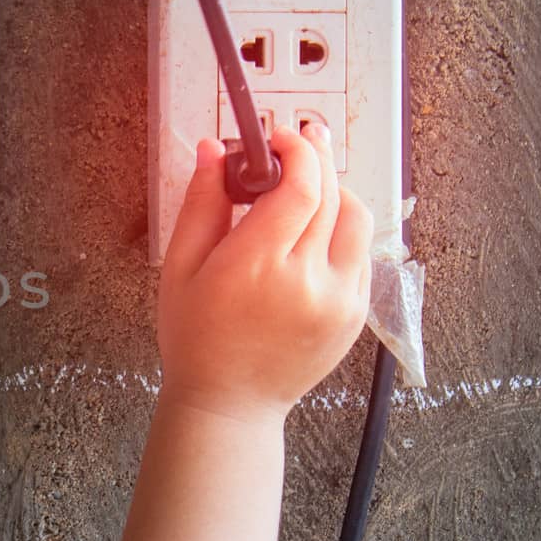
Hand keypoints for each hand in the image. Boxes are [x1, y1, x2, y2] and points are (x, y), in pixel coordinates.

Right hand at [157, 125, 372, 421]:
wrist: (230, 403)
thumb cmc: (195, 337)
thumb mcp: (180, 267)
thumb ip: (201, 203)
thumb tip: (215, 149)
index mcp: (257, 266)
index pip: (300, 186)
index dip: (296, 151)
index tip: (278, 138)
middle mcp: (308, 281)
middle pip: (331, 194)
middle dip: (315, 158)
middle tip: (297, 142)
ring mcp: (340, 299)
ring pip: (356, 218)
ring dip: (335, 190)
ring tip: (308, 184)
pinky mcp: (356, 313)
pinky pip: (359, 252)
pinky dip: (341, 228)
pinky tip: (315, 229)